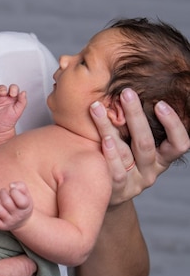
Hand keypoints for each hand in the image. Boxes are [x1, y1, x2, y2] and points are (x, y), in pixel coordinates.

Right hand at [0, 81, 26, 151]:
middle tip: (3, 93)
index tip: (13, 94)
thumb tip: (23, 92)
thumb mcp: (18, 111)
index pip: (12, 88)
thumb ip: (22, 102)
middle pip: (2, 87)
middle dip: (2, 88)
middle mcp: (2, 96)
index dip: (13, 89)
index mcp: (11, 97)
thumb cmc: (8, 121)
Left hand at [0, 182, 32, 231]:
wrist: (23, 220)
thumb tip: (11, 185)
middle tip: (3, 192)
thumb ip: (20, 186)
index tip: (12, 190)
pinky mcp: (2, 226)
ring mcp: (9, 222)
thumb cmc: (22, 202)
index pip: (21, 201)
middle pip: (7, 203)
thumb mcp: (26, 193)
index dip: (14, 191)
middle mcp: (18, 216)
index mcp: (25, 207)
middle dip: (2, 193)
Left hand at [90, 88, 189, 204]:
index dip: (173, 125)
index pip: (178, 144)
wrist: (104, 191)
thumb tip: (126, 84)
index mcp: (161, 158)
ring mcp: (134, 182)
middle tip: (126, 93)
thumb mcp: (132, 142)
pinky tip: (104, 139)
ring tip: (97, 107)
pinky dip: (109, 154)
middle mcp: (151, 170)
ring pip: (125, 154)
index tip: (160, 103)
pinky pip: (115, 172)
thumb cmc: (120, 157)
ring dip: (109, 128)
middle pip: (146, 144)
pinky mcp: (117, 191)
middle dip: (136, 116)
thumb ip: (133, 122)